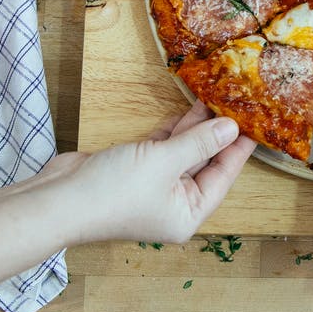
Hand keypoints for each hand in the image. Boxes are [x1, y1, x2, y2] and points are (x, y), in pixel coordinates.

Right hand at [47, 100, 255, 243]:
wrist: (58, 200)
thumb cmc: (113, 192)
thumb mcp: (165, 162)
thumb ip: (199, 143)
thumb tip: (230, 128)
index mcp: (187, 213)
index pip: (223, 176)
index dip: (238, 148)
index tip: (255, 124)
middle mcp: (174, 203)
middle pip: (204, 163)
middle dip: (216, 133)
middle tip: (235, 103)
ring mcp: (153, 187)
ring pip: (183, 153)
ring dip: (195, 127)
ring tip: (214, 98)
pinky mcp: (133, 170)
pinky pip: (162, 149)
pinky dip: (172, 131)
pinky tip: (188, 111)